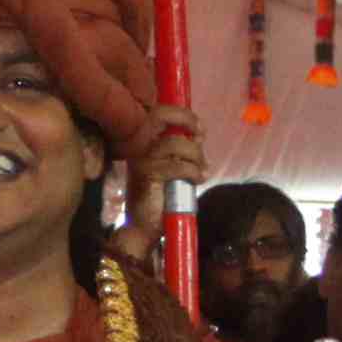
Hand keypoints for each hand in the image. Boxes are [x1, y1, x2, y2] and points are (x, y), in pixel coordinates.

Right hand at [110, 111, 213, 273]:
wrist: (143, 228)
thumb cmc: (160, 199)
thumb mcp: (172, 169)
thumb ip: (181, 152)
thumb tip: (198, 136)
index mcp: (143, 143)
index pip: (159, 113)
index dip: (182, 114)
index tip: (200, 129)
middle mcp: (139, 147)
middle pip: (161, 115)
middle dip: (186, 119)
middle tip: (201, 135)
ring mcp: (141, 160)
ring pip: (175, 143)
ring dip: (196, 155)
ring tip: (202, 171)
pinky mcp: (148, 175)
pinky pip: (177, 166)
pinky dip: (194, 171)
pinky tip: (198, 180)